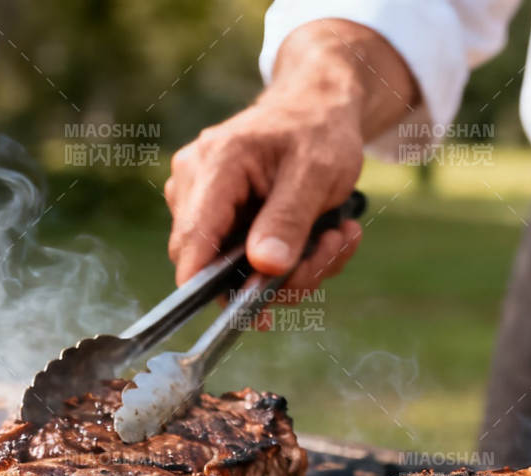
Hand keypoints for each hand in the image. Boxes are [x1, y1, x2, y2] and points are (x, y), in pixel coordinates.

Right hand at [165, 92, 363, 294]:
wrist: (317, 108)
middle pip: (213, 263)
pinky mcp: (216, 214)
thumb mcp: (318, 172)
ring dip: (292, 270)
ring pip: (231, 269)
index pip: (194, 239)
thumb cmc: (318, 130)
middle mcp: (194, 181)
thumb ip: (289, 218)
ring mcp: (201, 199)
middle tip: (329, 251)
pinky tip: (321, 236)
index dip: (210, 285)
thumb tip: (263, 267)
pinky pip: (242, 259)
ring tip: (336, 237)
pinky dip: (287, 260)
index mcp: (216, 164)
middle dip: (276, 276)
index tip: (250, 312)